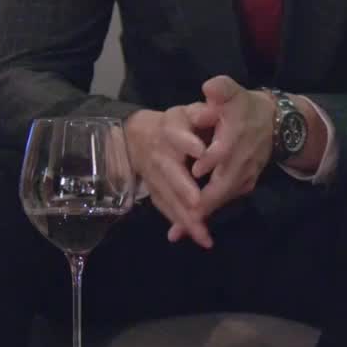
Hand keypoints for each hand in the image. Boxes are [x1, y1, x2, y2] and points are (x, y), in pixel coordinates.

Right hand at [124, 104, 217, 249]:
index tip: (200, 151)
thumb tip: (211, 110)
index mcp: (169, 129)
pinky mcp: (152, 190)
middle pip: (170, 172)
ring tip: (202, 233)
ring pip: (168, 195)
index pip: (176, 134)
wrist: (136, 135)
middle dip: (184, 190)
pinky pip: (166, 207)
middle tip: (199, 205)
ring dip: (184, 215)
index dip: (187, 141)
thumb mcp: (187, 112)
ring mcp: (153, 175)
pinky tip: (197, 235)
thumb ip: (201, 112)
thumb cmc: (175, 123)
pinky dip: (180, 222)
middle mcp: (159, 154)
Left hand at [170, 75, 275, 238]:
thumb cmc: (244, 107)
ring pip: (222, 199)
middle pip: (222, 187)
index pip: (224, 152)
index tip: (194, 172)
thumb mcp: (233, 92)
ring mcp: (245, 176)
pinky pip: (224, 201)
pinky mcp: (244, 185)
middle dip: (202, 205)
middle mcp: (242, 162)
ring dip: (202, 216)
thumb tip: (209, 88)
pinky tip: (188, 227)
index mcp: (236, 137)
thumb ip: (221, 89)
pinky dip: (207, 213)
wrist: (274, 123)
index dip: (210, 162)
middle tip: (180, 222)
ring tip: (178, 232)